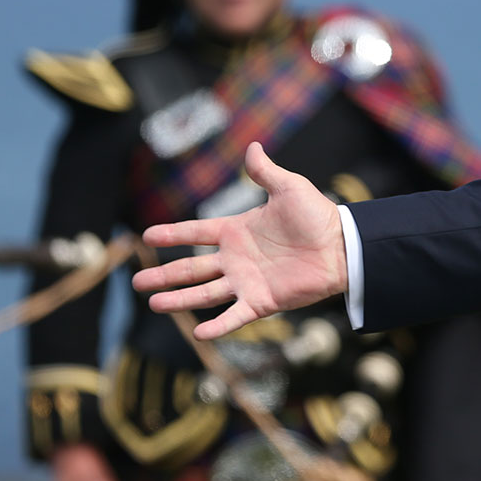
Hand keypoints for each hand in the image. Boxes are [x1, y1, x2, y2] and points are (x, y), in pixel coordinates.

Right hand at [133, 142, 347, 339]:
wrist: (343, 246)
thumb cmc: (318, 216)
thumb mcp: (289, 188)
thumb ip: (266, 172)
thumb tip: (253, 147)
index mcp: (237, 231)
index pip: (196, 233)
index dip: (173, 234)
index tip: (147, 236)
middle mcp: (236, 259)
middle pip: (192, 269)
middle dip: (164, 275)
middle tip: (137, 283)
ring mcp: (247, 282)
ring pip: (205, 294)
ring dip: (179, 300)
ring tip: (154, 304)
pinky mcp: (263, 301)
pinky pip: (235, 316)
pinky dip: (218, 326)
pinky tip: (198, 333)